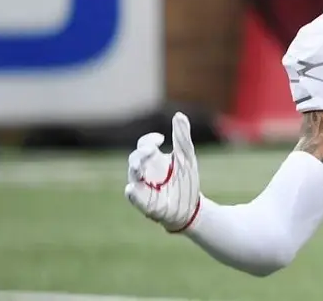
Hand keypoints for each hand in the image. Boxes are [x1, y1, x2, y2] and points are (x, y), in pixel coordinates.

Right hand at [124, 112, 201, 232]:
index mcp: (153, 161)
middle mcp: (145, 174)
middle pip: (135, 160)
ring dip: (135, 170)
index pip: (143, 146)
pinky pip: (136, 199)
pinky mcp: (146, 205)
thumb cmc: (185, 180)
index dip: (148, 141)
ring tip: (138, 166)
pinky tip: (130, 189)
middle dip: (140, 155)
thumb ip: (181, 137)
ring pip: (133, 178)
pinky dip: (132, 194)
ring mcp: (143, 189)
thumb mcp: (186, 156)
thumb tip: (179, 114)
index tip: (161, 138)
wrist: (192, 207)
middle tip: (150, 151)